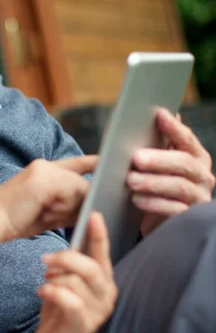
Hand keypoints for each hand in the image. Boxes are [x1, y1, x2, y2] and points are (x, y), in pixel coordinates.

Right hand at [0, 156, 96, 242]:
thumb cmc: (16, 220)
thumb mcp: (46, 212)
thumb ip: (67, 206)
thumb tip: (91, 206)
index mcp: (41, 170)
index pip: (75, 164)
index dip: (92, 163)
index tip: (108, 162)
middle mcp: (44, 166)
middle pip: (79, 178)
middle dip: (86, 195)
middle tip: (87, 208)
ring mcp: (44, 171)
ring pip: (77, 185)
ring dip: (77, 204)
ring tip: (62, 216)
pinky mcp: (45, 181)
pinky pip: (72, 190)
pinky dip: (74, 205)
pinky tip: (66, 214)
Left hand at [31, 212, 116, 332]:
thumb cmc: (60, 302)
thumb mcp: (66, 277)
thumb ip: (72, 259)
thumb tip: (69, 232)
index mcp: (104, 278)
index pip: (103, 253)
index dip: (99, 234)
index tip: (94, 214)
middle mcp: (107, 293)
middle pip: (90, 267)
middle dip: (64, 258)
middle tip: (45, 258)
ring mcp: (99, 311)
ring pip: (75, 282)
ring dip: (54, 280)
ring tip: (46, 284)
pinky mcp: (85, 324)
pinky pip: (68, 300)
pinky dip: (51, 292)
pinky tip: (42, 292)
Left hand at [125, 109, 214, 234]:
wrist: (153, 215)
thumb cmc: (152, 179)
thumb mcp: (151, 160)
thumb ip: (151, 141)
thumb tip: (144, 115)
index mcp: (195, 156)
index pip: (186, 139)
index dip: (174, 127)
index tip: (158, 115)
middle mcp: (202, 175)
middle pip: (185, 164)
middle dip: (160, 159)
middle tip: (136, 158)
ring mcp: (198, 197)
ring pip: (179, 187)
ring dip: (153, 182)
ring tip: (130, 180)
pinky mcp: (188, 218)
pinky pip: (173, 210)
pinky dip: (153, 203)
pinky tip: (136, 199)